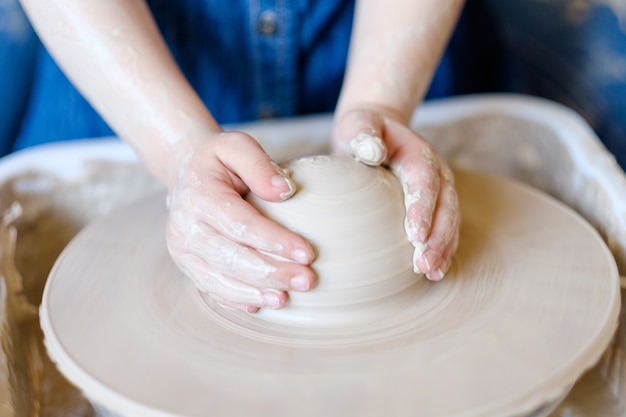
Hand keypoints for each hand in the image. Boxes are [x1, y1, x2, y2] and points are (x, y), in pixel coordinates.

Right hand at [165, 131, 315, 311]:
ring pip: (219, 280)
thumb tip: (285, 191)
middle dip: (271, 273)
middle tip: (307, 280)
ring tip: (286, 298)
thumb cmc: (218, 160)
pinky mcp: (188, 266)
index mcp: (199, 197)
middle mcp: (185, 228)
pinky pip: (211, 288)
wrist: (184, 174)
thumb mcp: (236, 146)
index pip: (241, 225)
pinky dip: (236, 299)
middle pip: (231, 258)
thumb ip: (259, 164)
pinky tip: (262, 303)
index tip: (307, 253)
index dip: (274, 241)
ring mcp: (184, 252)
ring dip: (255, 292)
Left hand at [332, 108, 459, 279]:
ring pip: (450, 221)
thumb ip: (363, 134)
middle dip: (438, 237)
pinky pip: (444, 229)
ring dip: (442, 248)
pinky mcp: (435, 205)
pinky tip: (434, 272)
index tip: (415, 235)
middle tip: (423, 264)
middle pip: (445, 206)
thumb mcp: (358, 125)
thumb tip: (373, 153)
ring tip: (431, 272)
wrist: (377, 131)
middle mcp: (436, 173)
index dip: (423, 209)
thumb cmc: (362, 131)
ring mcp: (439, 190)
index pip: (424, 181)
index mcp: (418, 153)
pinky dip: (442, 250)